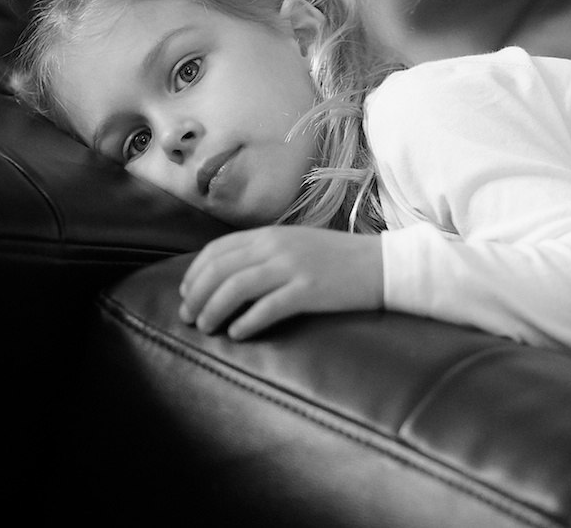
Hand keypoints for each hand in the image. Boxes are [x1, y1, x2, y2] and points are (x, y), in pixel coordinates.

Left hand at [178, 225, 382, 339]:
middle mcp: (277, 247)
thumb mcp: (298, 245)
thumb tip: (230, 274)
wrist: (384, 265)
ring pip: (236, 288)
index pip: (218, 250)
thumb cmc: (340, 260)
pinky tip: (237, 334)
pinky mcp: (309, 291)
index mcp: (271, 235)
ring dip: (214, 310)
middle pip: (220, 270)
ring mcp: (293, 268)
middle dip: (197, 295)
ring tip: (206, 328)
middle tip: (188, 317)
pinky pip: (267, 307)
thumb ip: (266, 253)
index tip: (187, 294)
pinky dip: (246, 322)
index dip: (195, 273)